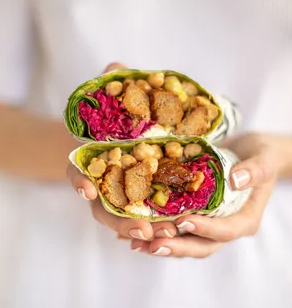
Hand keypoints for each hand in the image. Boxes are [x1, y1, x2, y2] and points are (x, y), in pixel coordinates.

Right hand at [66, 62, 177, 241]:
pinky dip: (157, 226)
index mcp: (93, 162)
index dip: (79, 182)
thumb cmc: (118, 120)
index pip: (78, 174)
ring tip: (166, 235)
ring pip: (127, 218)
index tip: (86, 190)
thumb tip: (114, 68)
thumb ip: (114, 86)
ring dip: (143, 229)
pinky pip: (146, 217)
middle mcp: (105, 184)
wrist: (126, 137)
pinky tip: (175, 230)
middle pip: (104, 208)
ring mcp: (123, 195)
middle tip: (143, 230)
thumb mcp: (116, 102)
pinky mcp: (143, 200)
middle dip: (120, 220)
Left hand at [131, 134, 277, 256]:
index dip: (205, 229)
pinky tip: (136, 232)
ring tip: (137, 243)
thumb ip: (255, 170)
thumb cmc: (259, 156)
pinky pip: (177, 230)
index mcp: (245, 219)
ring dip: (163, 244)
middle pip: (202, 245)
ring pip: (186, 241)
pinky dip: (158, 232)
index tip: (183, 222)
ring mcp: (209, 223)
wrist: (250, 153)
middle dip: (177, 246)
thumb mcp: (263, 159)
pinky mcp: (196, 216)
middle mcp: (225, 227)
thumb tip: (236, 180)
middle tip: (152, 244)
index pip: (225, 230)